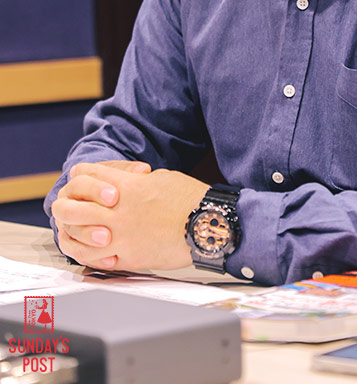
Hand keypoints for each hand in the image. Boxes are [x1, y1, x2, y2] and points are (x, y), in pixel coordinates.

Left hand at [52, 161, 208, 270]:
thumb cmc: (190, 199)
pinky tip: (91, 254)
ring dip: (74, 234)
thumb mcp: (161, 178)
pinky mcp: (128, 258)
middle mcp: (117, 211)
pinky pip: (97, 261)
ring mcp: (120, 236)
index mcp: (126, 186)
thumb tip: (129, 185)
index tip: (81, 180)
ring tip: (75, 234)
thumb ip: (136, 182)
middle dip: (68, 206)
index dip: (81, 176)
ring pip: (78, 237)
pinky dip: (90, 257)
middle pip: (72, 207)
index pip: (85, 176)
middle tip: (70, 208)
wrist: (207, 224)